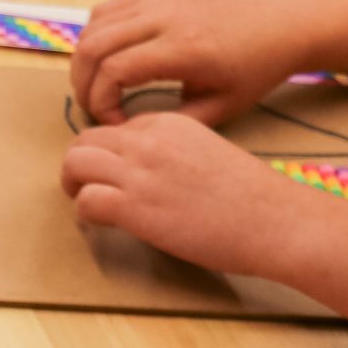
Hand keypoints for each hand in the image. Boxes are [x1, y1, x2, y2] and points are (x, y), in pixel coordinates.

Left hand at [60, 112, 315, 278]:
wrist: (274, 219)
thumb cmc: (251, 196)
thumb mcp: (209, 153)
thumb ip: (175, 154)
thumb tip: (149, 174)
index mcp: (170, 123)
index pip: (117, 129)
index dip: (109, 153)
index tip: (116, 174)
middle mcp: (150, 140)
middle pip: (86, 140)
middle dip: (80, 164)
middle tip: (85, 187)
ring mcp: (141, 172)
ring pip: (75, 163)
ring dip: (73, 184)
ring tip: (85, 202)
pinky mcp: (135, 207)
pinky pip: (85, 201)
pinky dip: (85, 213)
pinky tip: (103, 224)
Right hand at [72, 0, 306, 125]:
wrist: (277, 27)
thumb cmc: (252, 71)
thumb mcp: (218, 110)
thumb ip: (170, 123)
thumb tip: (127, 131)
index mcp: (183, 48)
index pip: (115, 70)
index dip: (101, 103)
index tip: (115, 124)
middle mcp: (165, 18)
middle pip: (94, 46)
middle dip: (83, 84)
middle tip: (94, 109)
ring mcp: (158, 1)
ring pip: (93, 26)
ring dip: (83, 60)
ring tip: (95, 88)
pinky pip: (105, 10)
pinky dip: (94, 36)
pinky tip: (106, 60)